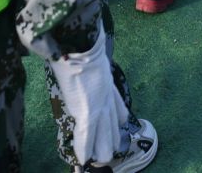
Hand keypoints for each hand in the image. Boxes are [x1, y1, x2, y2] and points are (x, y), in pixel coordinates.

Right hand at [48, 42, 131, 164]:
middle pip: (111, 122)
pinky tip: (85, 159)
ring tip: (101, 161)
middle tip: (110, 151)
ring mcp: (98, 104)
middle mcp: (106, 95)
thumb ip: (92, 59)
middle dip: (110, 138)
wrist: (80, 41)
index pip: (116, 104)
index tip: (121, 123)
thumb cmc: (82, 40)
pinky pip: (86, 135)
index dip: (118, 116)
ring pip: (102, 133)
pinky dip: (84, 148)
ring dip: (99, 148)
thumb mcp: (93, 51)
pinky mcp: (88, 110)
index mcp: (106, 80)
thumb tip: (83, 49)